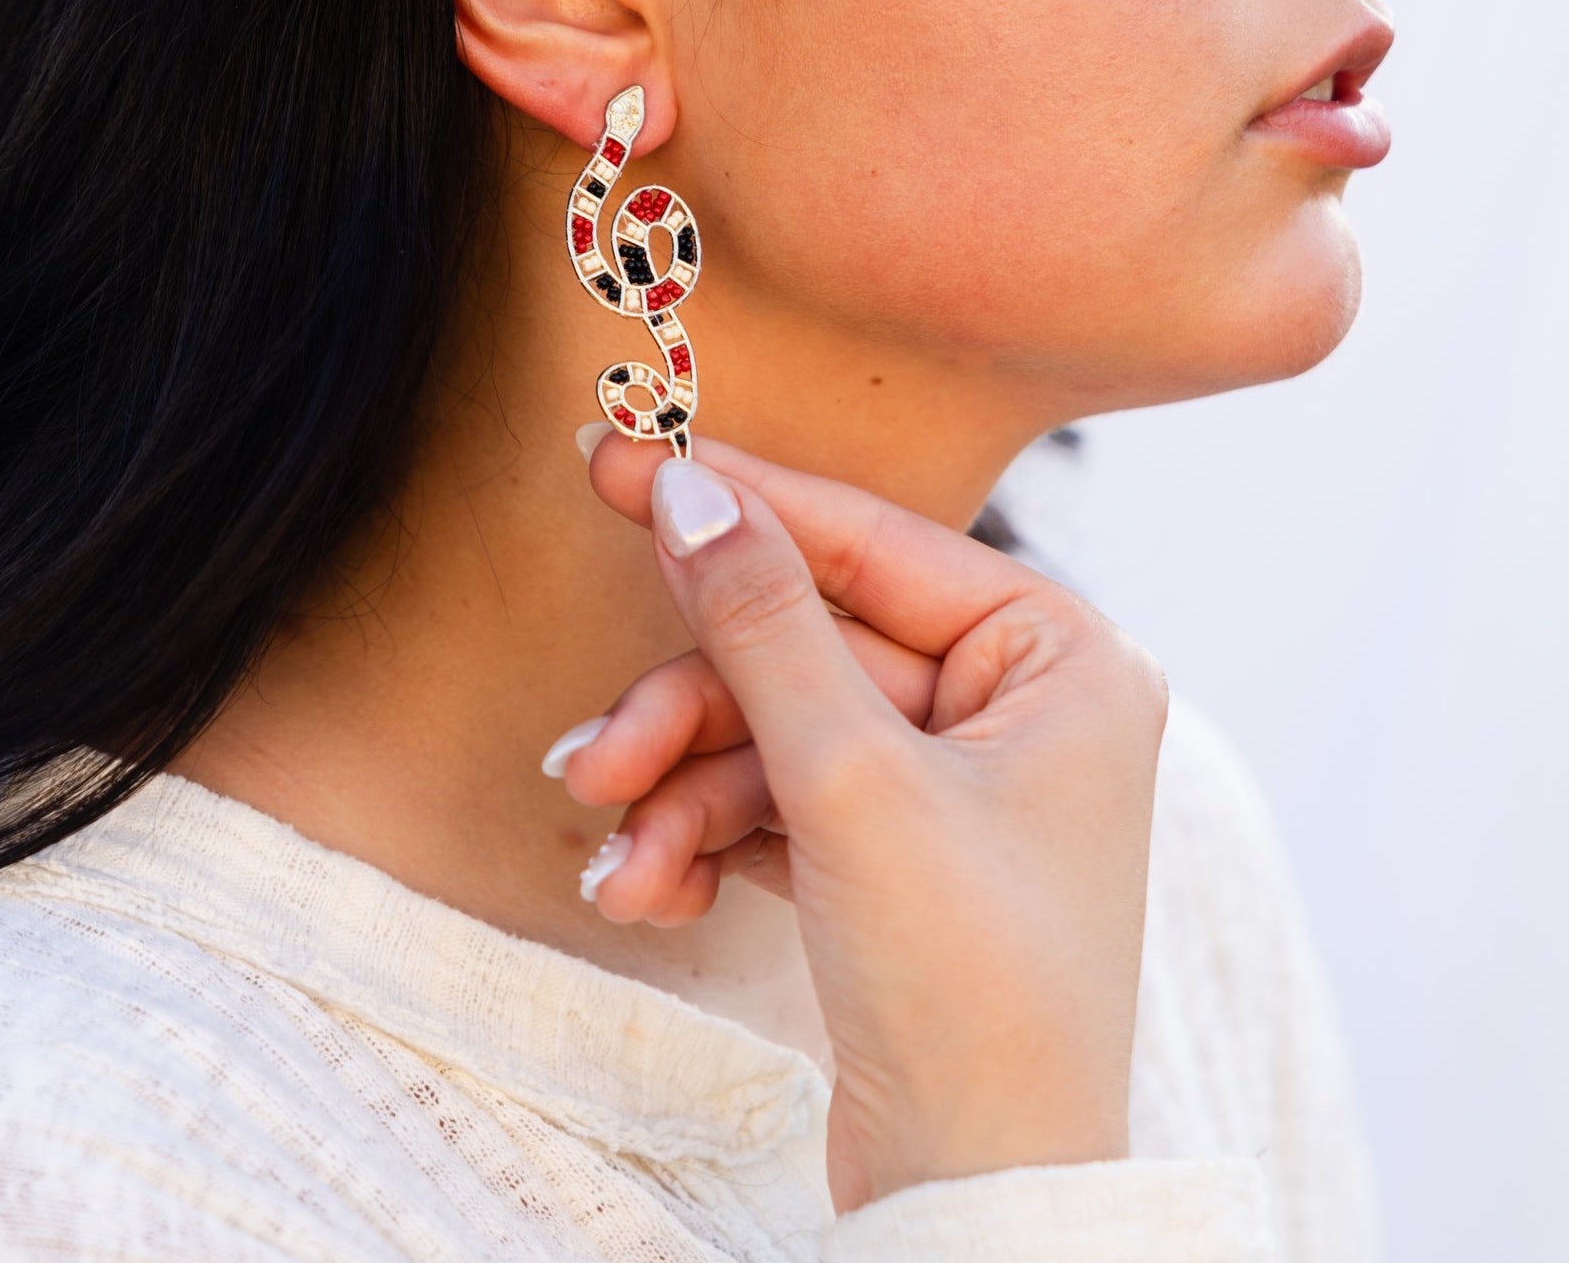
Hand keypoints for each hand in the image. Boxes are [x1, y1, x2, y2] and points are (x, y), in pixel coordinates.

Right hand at [552, 432, 1166, 1212]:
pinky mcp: (900, 857)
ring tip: (619, 865)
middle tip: (589, 756)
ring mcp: (959, 784)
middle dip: (688, 715)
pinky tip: (648, 895)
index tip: (612, 462)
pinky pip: (779, 801)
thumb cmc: (968, 994)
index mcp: (1060, 657)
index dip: (733, 504)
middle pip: (802, 649)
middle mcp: (1020, 706)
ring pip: (773, 729)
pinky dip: (706, 839)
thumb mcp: (850, 781)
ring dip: (680, 792)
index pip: (867, 542)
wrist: (978, 1209)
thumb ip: (761, 618)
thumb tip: (687, 484)